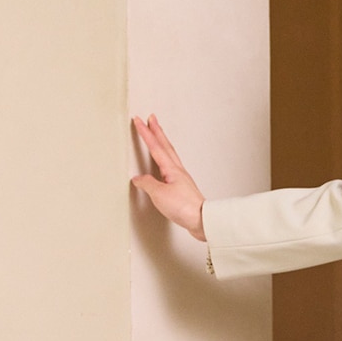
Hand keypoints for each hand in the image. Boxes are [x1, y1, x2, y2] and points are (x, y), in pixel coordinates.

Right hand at [131, 114, 206, 239]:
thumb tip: (139, 179)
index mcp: (171, 169)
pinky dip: (165, 160)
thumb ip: (147, 184)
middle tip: (152, 119)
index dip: (146, 133)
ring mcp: (181, 179)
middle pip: (166, 147)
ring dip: (163, 144)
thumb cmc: (184, 207)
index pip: (155, 147)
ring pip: (170, 156)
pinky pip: (171, 168)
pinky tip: (162, 166)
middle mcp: (178, 171)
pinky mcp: (183, 189)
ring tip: (158, 136)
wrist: (202, 220)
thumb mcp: (159, 194)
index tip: (139, 120)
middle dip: (157, 132)